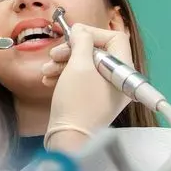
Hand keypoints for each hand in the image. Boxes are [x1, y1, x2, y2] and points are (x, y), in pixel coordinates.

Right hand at [43, 22, 132, 150]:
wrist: (67, 140)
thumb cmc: (76, 103)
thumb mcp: (78, 65)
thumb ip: (82, 41)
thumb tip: (81, 30)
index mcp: (124, 72)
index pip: (115, 39)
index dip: (92, 33)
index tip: (72, 35)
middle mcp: (119, 81)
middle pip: (98, 51)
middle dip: (73, 49)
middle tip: (55, 53)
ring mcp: (107, 92)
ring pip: (87, 65)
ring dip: (64, 62)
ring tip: (47, 70)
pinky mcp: (93, 100)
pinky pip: (82, 79)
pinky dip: (65, 75)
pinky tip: (49, 79)